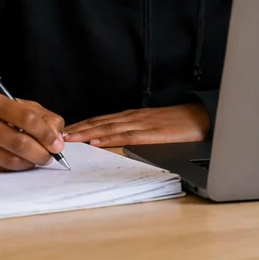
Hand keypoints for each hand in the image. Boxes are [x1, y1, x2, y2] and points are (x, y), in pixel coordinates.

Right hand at [0, 92, 65, 171]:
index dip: (46, 134)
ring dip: (29, 163)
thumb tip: (58, 138)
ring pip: (9, 159)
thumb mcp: (15, 107)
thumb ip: (41, 117)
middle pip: (18, 142)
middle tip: (49, 157)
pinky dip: (15, 168)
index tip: (57, 145)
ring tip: (36, 160)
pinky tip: (19, 163)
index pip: (26, 118)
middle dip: (40, 153)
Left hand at [62, 103, 208, 147]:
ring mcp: (141, 124)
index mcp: (132, 116)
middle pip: (100, 122)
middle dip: (78, 128)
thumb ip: (136, 132)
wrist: (202, 117)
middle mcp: (133, 117)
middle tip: (57, 135)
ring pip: (108, 127)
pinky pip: (126, 135)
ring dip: (87, 132)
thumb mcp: (154, 126)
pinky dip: (109, 138)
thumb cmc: (180, 123)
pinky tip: (97, 142)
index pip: (101, 120)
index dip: (82, 125)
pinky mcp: (151, 133)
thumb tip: (117, 143)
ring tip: (70, 138)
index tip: (64, 131)